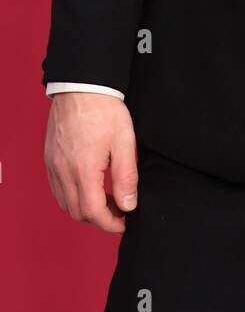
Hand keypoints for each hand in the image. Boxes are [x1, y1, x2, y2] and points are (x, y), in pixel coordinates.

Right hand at [44, 92, 137, 232]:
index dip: (110, 224)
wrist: (82, 87)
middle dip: (99, 218)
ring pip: (65, 203)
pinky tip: (89, 186)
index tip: (125, 222)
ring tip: (107, 199)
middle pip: (77, 212)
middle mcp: (63, 171)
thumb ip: (126, 177)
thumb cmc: (104, 110)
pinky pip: (58, 189)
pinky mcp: (50, 159)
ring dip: (85, 209)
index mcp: (83, 170)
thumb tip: (128, 205)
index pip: (93, 212)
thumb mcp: (125, 142)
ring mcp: (53, 166)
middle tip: (120, 211)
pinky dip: (73, 196)